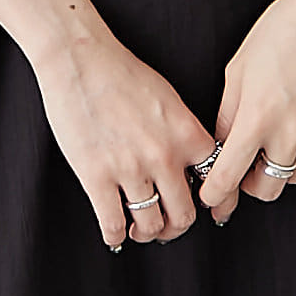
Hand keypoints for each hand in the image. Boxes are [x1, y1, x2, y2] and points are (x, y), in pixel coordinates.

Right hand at [31, 25, 218, 249]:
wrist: (79, 59)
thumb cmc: (120, 72)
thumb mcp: (169, 99)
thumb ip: (183, 133)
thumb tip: (190, 162)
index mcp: (187, 134)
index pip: (215, 182)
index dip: (216, 203)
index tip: (212, 212)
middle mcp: (164, 156)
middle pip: (184, 214)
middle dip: (177, 227)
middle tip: (169, 226)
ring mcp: (130, 169)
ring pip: (150, 225)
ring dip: (147, 233)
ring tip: (139, 229)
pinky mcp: (96, 176)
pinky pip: (113, 224)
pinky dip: (115, 236)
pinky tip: (115, 233)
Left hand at [196, 0, 295, 223]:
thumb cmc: (281, 31)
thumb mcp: (237, 70)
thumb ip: (227, 115)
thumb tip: (220, 148)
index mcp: (257, 117)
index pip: (229, 176)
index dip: (214, 193)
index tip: (210, 198)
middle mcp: (290, 132)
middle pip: (264, 189)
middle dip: (247, 184)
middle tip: (241, 166)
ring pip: (292, 178)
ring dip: (276, 170)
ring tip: (270, 142)